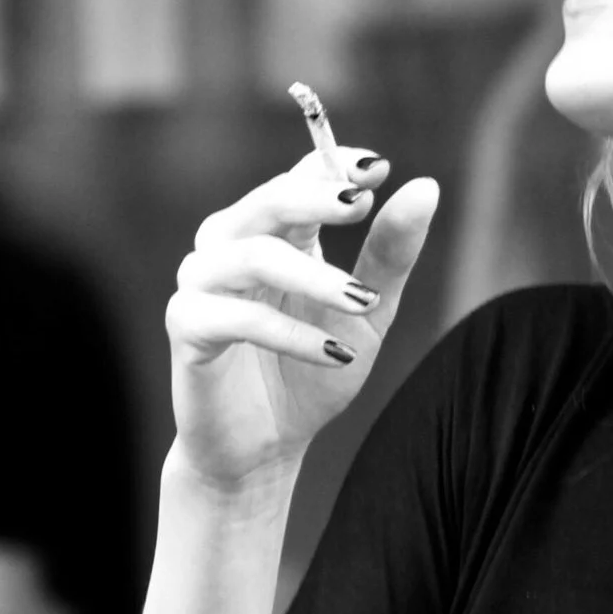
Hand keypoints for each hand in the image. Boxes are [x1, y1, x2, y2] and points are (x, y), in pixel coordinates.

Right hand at [165, 149, 440, 494]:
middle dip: (315, 198)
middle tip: (362, 204)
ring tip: (365, 302)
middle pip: (267, 201)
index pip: (298, 177)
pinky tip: (334, 353)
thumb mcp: (368, 315)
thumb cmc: (311, 376)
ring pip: (250, 255)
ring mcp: (202, 284)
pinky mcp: (186, 328)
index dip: (333, 164)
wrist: (264, 449)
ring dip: (313, 275)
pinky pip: (236, 317)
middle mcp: (230, 246)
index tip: (379, 168)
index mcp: (273, 233)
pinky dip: (289, 332)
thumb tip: (426, 186)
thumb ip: (390, 255)